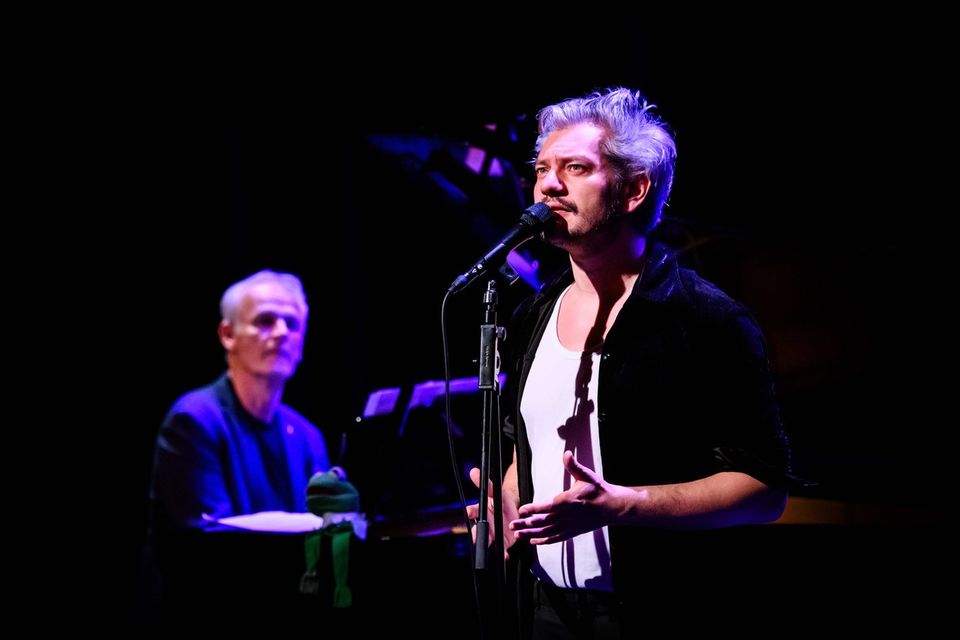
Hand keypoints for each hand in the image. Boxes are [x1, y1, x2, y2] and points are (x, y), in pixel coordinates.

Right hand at [466, 467, 518, 558]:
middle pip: (479, 530)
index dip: (470, 511)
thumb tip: (473, 471)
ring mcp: (494, 534)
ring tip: (492, 547)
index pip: (473, 511)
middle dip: (477, 534)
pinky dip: (503, 554)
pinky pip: (502, 550)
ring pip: (489, 541)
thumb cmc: (502, 501)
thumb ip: (486, 484)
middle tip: (476, 537)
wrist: (515, 512)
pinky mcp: (503, 543)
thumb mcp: (497, 491)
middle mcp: (486, 524)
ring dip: (489, 544)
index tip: (469, 512)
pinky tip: (505, 556)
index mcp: (482, 511)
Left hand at [510, 451, 632, 544]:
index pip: (548, 506)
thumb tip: (567, 454)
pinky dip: (544, 541)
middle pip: (543, 522)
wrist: (612, 507)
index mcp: (569, 501)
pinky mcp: (572, 532)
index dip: (534, 509)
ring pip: (547, 532)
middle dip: (526, 524)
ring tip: (517, 534)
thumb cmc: (598, 490)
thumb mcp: (586, 475)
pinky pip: (555, 538)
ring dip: (531, 533)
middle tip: (511, 525)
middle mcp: (568, 516)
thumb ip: (574, 466)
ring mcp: (570, 526)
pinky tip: (532, 541)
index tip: (522, 510)